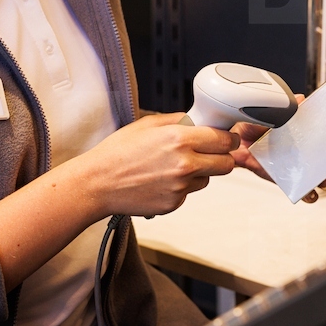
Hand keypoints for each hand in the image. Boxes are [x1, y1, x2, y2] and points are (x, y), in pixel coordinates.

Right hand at [85, 112, 238, 216]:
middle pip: (226, 164)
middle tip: (210, 153)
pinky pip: (189, 193)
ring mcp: (180, 187)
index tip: (225, 139)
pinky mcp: (174, 204)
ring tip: (174, 166)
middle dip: (222, 157)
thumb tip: (199, 121)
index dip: (228, 139)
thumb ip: (178, 120)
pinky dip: (182, 187)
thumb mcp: (147, 124)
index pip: (224, 140)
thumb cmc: (117, 153)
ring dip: (200, 172)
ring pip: (208, 179)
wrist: (97, 184)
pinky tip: (161, 180)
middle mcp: (184, 164)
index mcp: (179, 139)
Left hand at [230, 95, 325, 203]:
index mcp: (313, 134)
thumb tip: (299, 100)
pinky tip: (309, 191)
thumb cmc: (259, 125)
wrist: (239, 141)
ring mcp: (305, 169)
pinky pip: (309, 194)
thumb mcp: (273, 113)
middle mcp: (313, 153)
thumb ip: (287, 107)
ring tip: (324, 178)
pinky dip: (312, 194)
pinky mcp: (293, 183)